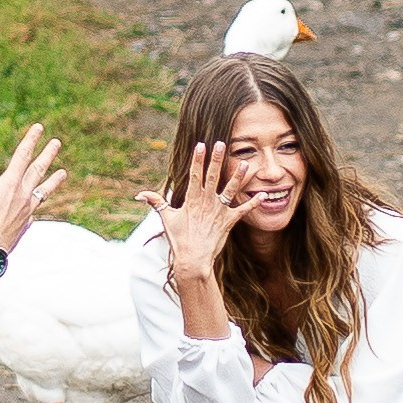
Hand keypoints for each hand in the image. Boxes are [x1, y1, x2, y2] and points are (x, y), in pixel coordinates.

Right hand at [0, 124, 63, 253]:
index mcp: (9, 185)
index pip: (22, 156)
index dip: (30, 140)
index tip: (39, 128)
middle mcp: (22, 196)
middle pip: (38, 170)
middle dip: (47, 155)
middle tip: (57, 143)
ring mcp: (27, 211)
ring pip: (43, 191)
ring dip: (53, 180)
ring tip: (63, 173)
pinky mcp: (26, 224)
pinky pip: (35, 209)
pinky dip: (37, 203)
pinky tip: (36, 204)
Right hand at [136, 139, 247, 284]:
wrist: (193, 259)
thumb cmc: (179, 239)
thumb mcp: (166, 219)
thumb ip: (156, 203)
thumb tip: (139, 195)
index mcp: (192, 199)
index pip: (195, 174)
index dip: (198, 159)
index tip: (201, 145)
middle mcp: (207, 202)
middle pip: (212, 176)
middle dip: (217, 159)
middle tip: (222, 143)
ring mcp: (219, 211)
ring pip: (230, 189)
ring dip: (238, 176)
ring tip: (245, 163)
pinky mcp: (229, 222)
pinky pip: (243, 210)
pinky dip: (253, 203)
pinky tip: (263, 195)